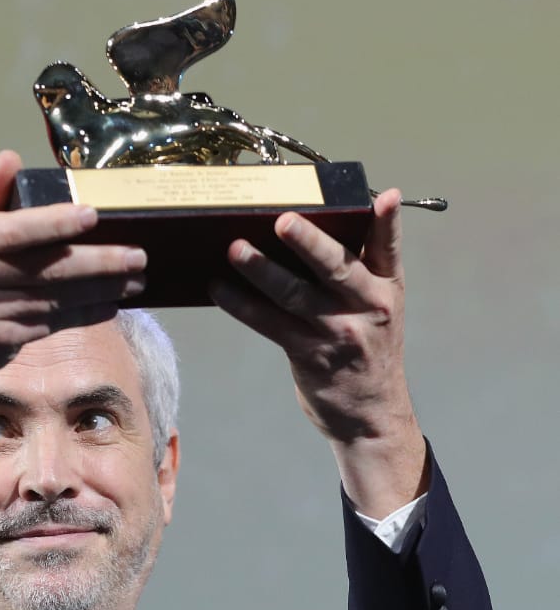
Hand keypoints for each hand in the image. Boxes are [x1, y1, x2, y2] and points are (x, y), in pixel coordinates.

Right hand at [0, 151, 145, 446]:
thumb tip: (10, 158)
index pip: (15, 229)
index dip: (55, 222)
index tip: (93, 215)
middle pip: (46, 268)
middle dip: (98, 262)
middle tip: (138, 256)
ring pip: (57, 298)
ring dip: (101, 290)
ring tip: (137, 278)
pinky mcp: (3, 338)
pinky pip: (54, 323)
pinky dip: (86, 314)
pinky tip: (112, 303)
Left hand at [210, 190, 427, 517]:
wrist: (371, 413)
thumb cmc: (367, 347)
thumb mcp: (377, 307)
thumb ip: (359, 268)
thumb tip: (312, 226)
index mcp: (386, 287)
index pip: (389, 248)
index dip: (388, 222)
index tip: (385, 196)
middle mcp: (367, 307)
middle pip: (336, 267)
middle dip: (309, 242)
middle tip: (283, 221)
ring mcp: (337, 332)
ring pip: (294, 295)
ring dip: (261, 270)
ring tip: (234, 249)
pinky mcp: (308, 354)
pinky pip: (269, 324)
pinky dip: (241, 305)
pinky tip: (219, 288)